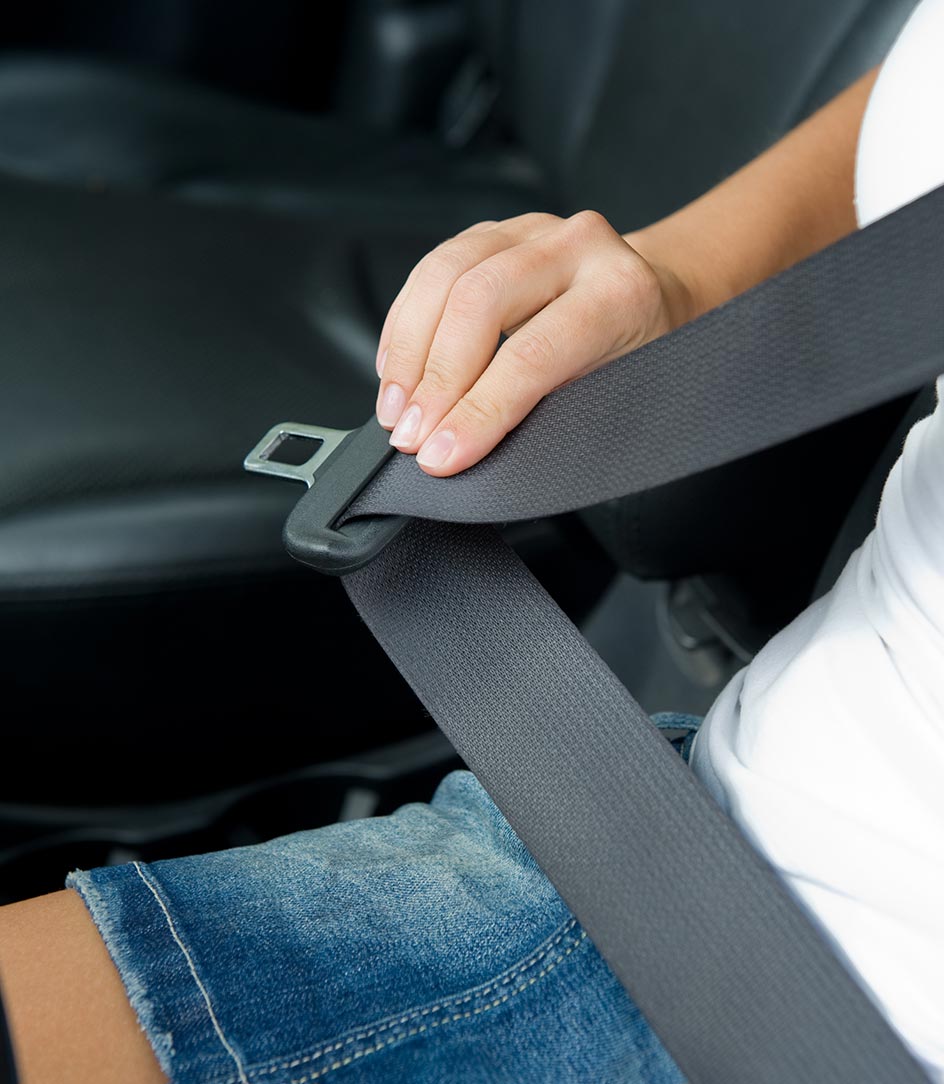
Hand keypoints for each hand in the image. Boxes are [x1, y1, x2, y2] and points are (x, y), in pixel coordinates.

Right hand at [375, 210, 691, 475]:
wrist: (654, 299)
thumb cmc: (638, 358)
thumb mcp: (616, 395)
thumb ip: (551, 417)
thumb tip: (466, 450)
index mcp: (620, 293)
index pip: (532, 355)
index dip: (477, 412)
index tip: (439, 456)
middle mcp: (578, 246)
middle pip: (478, 301)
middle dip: (434, 380)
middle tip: (410, 436)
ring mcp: (532, 229)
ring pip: (444, 274)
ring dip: (408, 351)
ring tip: (394, 410)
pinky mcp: (495, 231)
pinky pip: (431, 270)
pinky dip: (405, 325)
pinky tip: (395, 370)